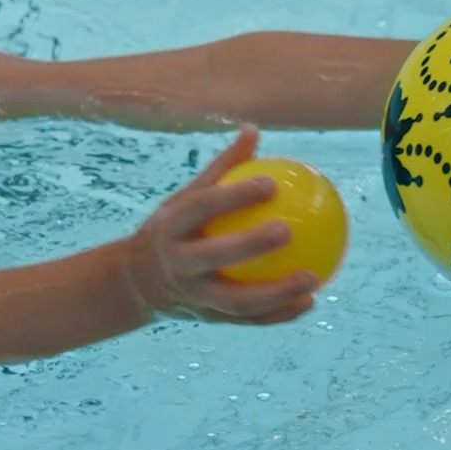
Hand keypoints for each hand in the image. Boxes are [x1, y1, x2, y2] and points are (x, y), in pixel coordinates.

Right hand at [122, 126, 318, 324]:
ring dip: (276, 293)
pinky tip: (310, 301)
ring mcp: (194, 296)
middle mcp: (179, 263)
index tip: (271, 182)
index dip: (234, 195)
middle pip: (215, 256)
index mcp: (172, 227)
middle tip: (288, 230)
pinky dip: (279, 314)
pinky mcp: (209, 318)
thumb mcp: (185, 197)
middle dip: (250, 245)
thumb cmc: (173, 228)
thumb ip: (222, 168)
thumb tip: (254, 130)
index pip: (202, 208)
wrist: (137, 283)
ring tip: (313, 278)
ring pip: (236, 300)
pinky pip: (248, 320)